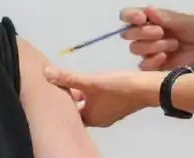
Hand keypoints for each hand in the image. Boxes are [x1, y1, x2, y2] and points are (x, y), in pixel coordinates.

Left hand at [44, 67, 161, 126]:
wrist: (147, 88)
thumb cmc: (117, 87)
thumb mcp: (90, 81)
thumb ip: (68, 78)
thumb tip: (46, 74)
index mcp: (90, 118)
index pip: (70, 114)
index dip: (61, 102)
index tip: (53, 91)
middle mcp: (99, 120)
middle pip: (79, 109)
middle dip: (70, 98)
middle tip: (60, 85)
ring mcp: (110, 114)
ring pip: (90, 105)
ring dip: (82, 95)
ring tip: (73, 82)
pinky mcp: (118, 106)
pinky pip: (100, 102)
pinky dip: (93, 94)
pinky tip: (92, 83)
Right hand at [120, 6, 193, 70]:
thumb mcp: (183, 20)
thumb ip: (165, 17)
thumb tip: (148, 10)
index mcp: (148, 18)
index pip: (127, 15)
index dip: (130, 16)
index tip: (141, 18)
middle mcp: (144, 33)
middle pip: (128, 34)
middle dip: (144, 33)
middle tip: (161, 32)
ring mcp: (148, 50)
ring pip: (135, 49)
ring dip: (153, 46)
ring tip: (173, 45)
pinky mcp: (153, 65)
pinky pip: (143, 65)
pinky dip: (152, 61)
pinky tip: (165, 57)